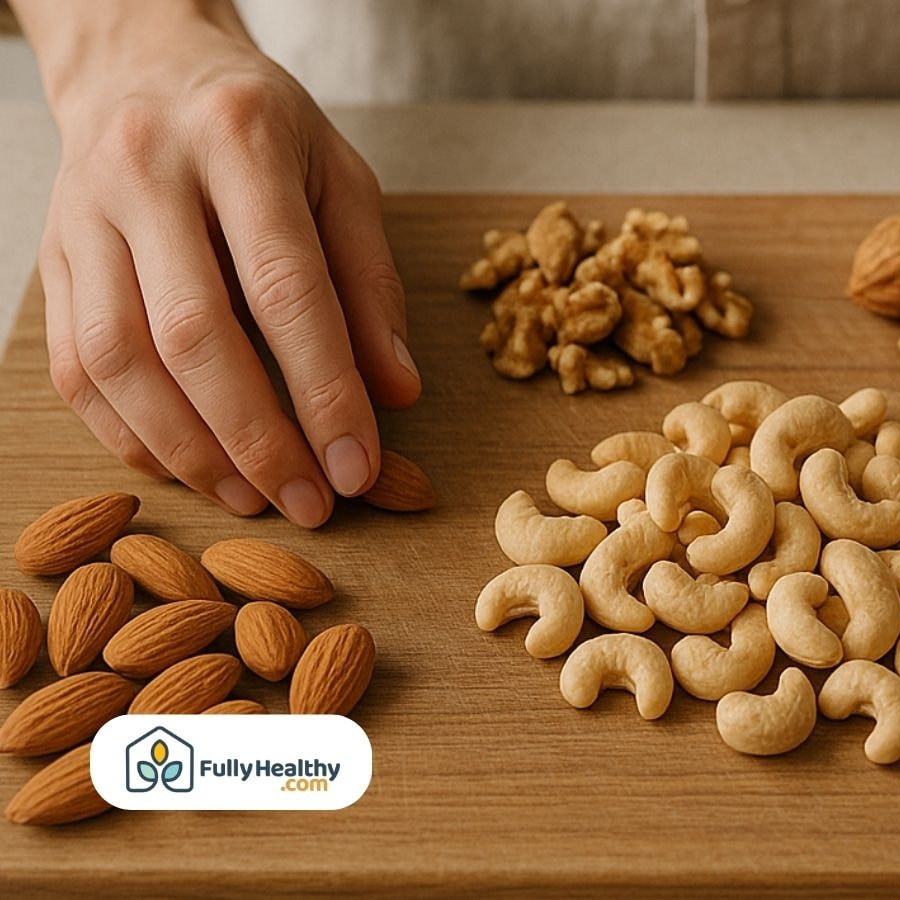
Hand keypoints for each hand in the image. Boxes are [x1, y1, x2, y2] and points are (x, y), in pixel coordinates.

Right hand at [20, 0, 420, 526]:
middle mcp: (147, 173)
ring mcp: (83, 215)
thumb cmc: (261, 128)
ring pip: (120, 359)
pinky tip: (188, 466)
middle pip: (193, 334)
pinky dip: (131, 433)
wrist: (144, 64)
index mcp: (240, 142)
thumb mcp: (341, 178)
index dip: (325, 390)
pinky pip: (78, 367)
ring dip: (190, 448)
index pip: (287, 289)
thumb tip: (396, 391)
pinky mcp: (50, 257)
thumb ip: (370, 283)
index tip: (358, 467)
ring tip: (253, 497)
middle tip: (309, 503)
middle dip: (257, 437)